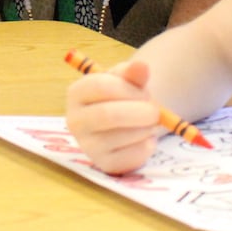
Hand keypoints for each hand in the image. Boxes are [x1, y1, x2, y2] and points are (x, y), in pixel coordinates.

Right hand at [65, 59, 165, 174]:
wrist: (124, 121)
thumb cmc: (122, 95)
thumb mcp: (126, 79)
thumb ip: (133, 72)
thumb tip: (142, 66)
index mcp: (76, 93)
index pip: (100, 87)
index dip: (128, 89)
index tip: (144, 91)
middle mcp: (75, 121)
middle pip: (108, 115)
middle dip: (139, 112)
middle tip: (155, 110)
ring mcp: (88, 145)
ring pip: (122, 136)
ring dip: (146, 128)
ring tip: (150, 123)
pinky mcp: (104, 164)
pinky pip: (131, 156)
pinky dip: (147, 146)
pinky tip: (145, 138)